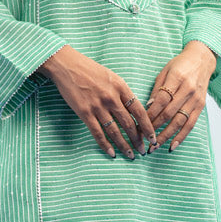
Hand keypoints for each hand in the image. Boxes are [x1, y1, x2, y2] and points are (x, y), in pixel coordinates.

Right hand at [38, 46, 157, 158]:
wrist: (67, 66)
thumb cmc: (90, 70)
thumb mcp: (112, 77)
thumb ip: (122, 93)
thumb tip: (132, 112)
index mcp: (121, 87)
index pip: (139, 111)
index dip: (147, 126)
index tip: (153, 137)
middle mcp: (112, 97)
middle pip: (129, 124)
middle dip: (138, 140)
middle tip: (143, 151)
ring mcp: (98, 106)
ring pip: (115, 131)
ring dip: (124, 145)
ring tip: (130, 155)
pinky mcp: (85, 112)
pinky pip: (97, 132)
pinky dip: (105, 145)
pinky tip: (111, 153)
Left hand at [146, 41, 216, 150]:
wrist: (202, 60)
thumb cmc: (180, 65)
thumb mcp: (165, 71)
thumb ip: (157, 90)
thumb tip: (148, 107)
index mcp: (176, 78)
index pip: (161, 101)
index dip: (149, 114)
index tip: (139, 124)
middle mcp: (187, 89)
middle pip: (169, 113)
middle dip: (154, 127)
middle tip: (143, 138)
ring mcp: (195, 99)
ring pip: (179, 122)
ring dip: (166, 136)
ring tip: (155, 146)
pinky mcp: (201, 106)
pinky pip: (190, 124)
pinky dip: (181, 136)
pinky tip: (172, 146)